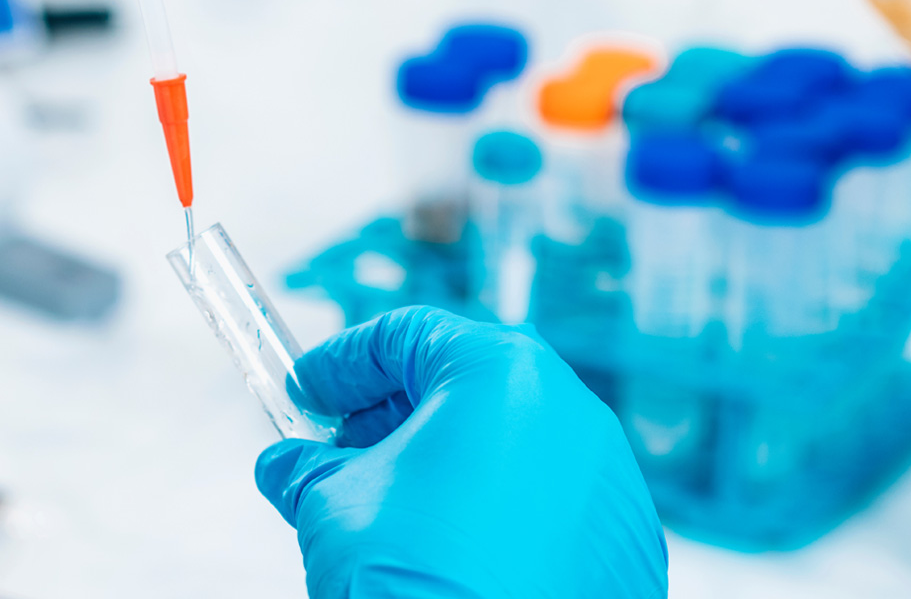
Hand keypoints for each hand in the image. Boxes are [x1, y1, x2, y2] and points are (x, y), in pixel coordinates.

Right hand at [255, 306, 666, 597]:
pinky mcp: (623, 546)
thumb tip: (287, 468)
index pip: (407, 336)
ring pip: (511, 447)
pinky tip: (449, 553)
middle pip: (465, 387)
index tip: (306, 391)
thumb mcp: (334, 506)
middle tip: (339, 450)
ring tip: (390, 510)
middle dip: (393, 415)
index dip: (343, 363)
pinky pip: (546, 506)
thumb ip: (307, 470)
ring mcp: (609, 483)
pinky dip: (495, 513)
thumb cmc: (416, 577)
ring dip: (446, 466)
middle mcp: (571, 415)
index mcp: (502, 374)